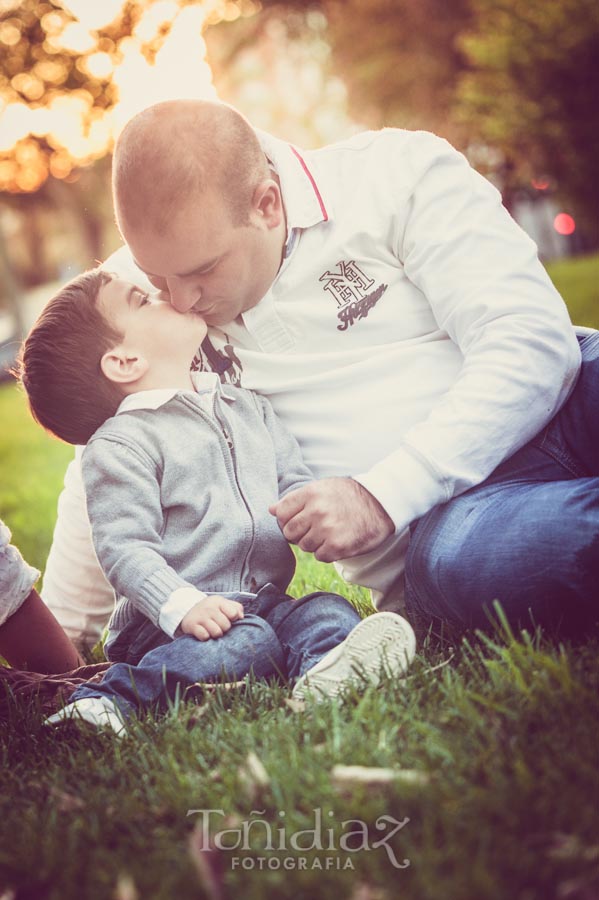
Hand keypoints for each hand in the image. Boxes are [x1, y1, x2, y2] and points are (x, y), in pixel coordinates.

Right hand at [180, 595, 243, 640]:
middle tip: (219, 626)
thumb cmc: (211, 610)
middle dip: (224, 628)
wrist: (188, 610)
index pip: (234, 613)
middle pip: (226, 626)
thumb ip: (236, 608)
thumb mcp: (223, 604)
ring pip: (216, 632)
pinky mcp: (192, 625)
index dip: (233, 619)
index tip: (229, 619)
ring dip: (216, 634)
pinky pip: (204, 636)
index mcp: (219, 601)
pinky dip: (206, 637)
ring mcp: (200, 617)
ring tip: (213, 631)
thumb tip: (241, 617)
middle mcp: (209, 608)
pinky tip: (204, 633)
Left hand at [269, 477, 393, 562]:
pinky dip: (327, 552)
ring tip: (330, 532)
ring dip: (315, 543)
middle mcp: (316, 511)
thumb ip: (296, 499)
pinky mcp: (337, 546)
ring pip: (304, 546)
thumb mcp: (322, 488)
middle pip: (289, 532)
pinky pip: (320, 556)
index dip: (287, 520)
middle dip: (299, 533)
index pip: (280, 513)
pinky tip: (338, 540)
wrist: (382, 504)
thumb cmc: (350, 495)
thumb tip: (271, 510)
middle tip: (315, 528)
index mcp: (310, 494)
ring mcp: (326, 529)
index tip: (298, 520)